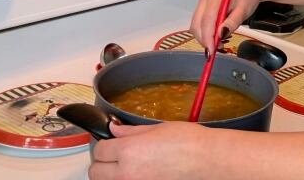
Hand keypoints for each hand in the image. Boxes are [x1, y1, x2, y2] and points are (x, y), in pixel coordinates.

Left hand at [89, 122, 217, 179]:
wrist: (207, 160)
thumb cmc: (188, 141)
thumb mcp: (158, 128)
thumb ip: (131, 131)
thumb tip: (115, 129)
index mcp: (128, 151)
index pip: (99, 150)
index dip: (105, 144)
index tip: (111, 142)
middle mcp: (126, 173)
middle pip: (95, 172)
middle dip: (102, 162)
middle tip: (114, 156)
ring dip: (111, 175)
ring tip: (127, 166)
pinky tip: (140, 173)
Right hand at [189, 0, 268, 52]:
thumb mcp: (244, 11)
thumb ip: (232, 22)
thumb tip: (220, 34)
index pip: (206, 20)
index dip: (207, 37)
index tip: (212, 50)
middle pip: (197, 24)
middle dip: (204, 39)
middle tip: (215, 49)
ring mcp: (203, 0)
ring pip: (195, 24)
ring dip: (203, 36)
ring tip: (217, 42)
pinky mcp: (203, 5)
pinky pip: (199, 21)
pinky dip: (204, 31)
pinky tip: (215, 35)